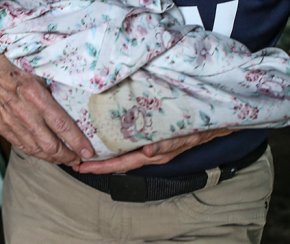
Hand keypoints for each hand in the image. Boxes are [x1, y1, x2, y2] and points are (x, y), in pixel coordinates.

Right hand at [0, 49, 94, 165]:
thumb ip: (53, 76)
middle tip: (79, 158)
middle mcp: (20, 110)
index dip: (76, 141)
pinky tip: (42, 152)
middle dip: (66, 155)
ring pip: (33, 148)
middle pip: (48, 144)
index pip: (61, 124)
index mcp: (32, 92)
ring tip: (64, 159)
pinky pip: (18, 143)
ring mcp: (6, 119)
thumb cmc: (7, 55)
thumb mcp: (34, 62)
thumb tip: (79, 84)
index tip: (88, 151)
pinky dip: (33, 151)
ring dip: (51, 157)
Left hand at [73, 128, 233, 173]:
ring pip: (123, 154)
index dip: (101, 167)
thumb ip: (168, 143)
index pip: (121, 163)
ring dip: (104, 154)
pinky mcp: (152, 137)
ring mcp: (151, 146)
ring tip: (85, 150)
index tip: (81, 167)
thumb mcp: (184, 135)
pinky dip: (115, 144)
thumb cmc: (197, 128)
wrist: (214, 121)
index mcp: (154, 154)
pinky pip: (130, 144)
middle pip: (118, 162)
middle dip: (96, 164)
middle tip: (75, 161)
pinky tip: (104, 138)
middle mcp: (149, 152)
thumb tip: (148, 151)